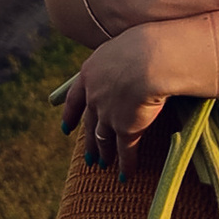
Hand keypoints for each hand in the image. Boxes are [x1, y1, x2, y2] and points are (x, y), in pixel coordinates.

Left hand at [61, 27, 182, 179]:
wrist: (153, 58)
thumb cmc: (148, 42)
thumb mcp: (127, 44)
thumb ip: (123, 57)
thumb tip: (136, 57)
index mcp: (91, 72)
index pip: (74, 98)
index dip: (70, 115)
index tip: (66, 129)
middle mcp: (94, 95)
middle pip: (89, 123)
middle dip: (88, 141)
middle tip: (88, 157)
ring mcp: (108, 113)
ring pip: (103, 138)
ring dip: (103, 153)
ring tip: (102, 165)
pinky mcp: (126, 127)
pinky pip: (125, 150)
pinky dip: (126, 164)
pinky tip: (126, 175)